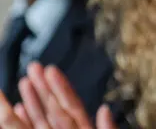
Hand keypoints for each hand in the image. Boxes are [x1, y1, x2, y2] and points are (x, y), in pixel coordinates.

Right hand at [0, 63, 115, 128]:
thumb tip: (105, 109)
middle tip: (34, 65)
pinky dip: (25, 122)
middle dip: (43, 87)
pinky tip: (18, 108)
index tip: (51, 69)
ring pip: (42, 120)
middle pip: (54, 108)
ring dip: (32, 100)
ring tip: (24, 81)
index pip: (72, 106)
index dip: (62, 87)